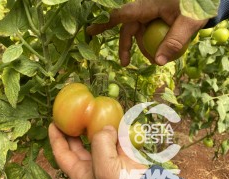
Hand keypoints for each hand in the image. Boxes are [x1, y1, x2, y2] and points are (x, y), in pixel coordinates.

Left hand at [48, 123, 146, 178]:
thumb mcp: (105, 168)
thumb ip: (101, 144)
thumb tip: (107, 127)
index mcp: (82, 172)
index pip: (63, 154)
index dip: (56, 139)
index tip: (53, 124)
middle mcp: (94, 165)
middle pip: (78, 146)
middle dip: (74, 130)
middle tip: (71, 114)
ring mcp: (110, 159)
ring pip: (99, 140)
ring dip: (98, 127)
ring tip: (94, 112)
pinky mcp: (125, 155)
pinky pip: (119, 139)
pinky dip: (118, 129)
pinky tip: (118, 119)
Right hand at [87, 0, 207, 65]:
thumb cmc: (197, 3)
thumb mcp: (189, 23)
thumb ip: (174, 41)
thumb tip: (158, 63)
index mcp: (148, 5)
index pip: (122, 14)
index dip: (104, 22)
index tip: (89, 30)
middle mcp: (145, 9)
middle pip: (128, 29)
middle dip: (127, 47)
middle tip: (125, 64)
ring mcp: (149, 14)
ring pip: (139, 34)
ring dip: (144, 48)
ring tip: (155, 60)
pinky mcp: (154, 19)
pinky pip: (148, 34)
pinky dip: (152, 44)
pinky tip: (160, 53)